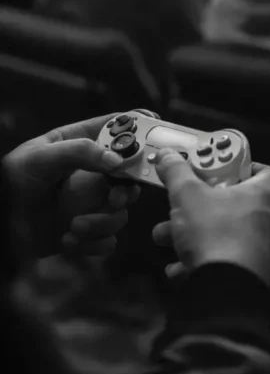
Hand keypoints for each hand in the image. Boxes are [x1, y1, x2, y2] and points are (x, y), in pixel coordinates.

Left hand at [1, 115, 139, 258]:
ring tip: (74, 227)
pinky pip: (108, 240)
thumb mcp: (39, 158)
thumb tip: (117, 161)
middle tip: (116, 197)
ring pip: (121, 212)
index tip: (152, 138)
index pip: (114, 129)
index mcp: (78, 145)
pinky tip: (67, 240)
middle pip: (129, 176)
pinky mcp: (85, 232)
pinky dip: (93, 244)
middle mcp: (90, 174)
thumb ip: (79, 152)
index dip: (137, 130)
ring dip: (103, 223)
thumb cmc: (10, 183)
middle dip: (127, 189)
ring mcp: (89, 204)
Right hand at [152, 150, 269, 285]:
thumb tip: (167, 154)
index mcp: (262, 195)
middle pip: (234, 204)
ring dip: (192, 235)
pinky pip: (222, 262)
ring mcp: (260, 250)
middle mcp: (267, 221)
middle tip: (179, 206)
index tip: (221, 168)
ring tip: (164, 239)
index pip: (266, 172)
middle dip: (200, 206)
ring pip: (223, 235)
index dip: (245, 167)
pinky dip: (199, 262)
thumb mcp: (187, 195)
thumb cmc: (213, 231)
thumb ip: (176, 172)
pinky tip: (178, 270)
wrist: (226, 290)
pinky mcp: (250, 275)